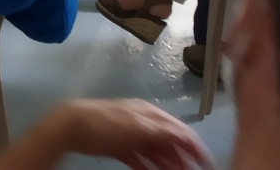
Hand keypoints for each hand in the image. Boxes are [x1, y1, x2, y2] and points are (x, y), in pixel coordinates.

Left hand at [51, 99, 213, 169]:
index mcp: (150, 114)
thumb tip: (186, 136)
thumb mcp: (138, 126)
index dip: (193, 145)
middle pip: (168, 142)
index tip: (205, 161)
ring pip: (155, 152)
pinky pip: (140, 159)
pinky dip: (149, 167)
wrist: (74, 125)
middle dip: (181, 158)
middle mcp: (143, 123)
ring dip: (167, 164)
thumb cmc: (108, 123)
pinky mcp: (119, 147)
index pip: (178, 129)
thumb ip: (162, 131)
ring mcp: (131, 135)